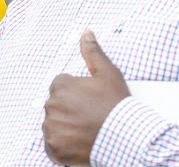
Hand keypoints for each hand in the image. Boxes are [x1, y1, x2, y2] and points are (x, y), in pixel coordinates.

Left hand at [43, 30, 129, 164]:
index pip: (61, 87)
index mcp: (60, 85)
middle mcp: (51, 105)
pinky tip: (78, 143)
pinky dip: (62, 146)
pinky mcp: (53, 147)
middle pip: (56, 106)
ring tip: (86, 130)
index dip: (76, 95)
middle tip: (90, 117)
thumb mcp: (108, 74)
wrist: (127, 138)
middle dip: (69, 111)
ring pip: (54, 124)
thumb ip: (93, 52)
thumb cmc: (117, 106)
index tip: (90, 103)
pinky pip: (52, 145)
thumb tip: (86, 32)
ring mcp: (51, 127)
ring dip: (65, 128)